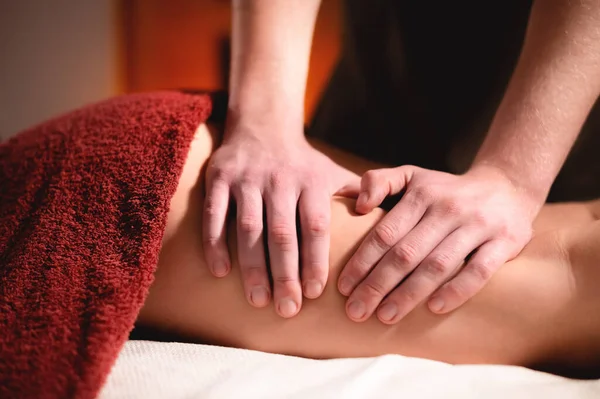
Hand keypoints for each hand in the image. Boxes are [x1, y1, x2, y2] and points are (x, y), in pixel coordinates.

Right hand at [203, 126, 357, 317]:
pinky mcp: (219, 179)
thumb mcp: (332, 172)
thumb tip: (388, 221)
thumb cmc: (302, 162)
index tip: (314, 293)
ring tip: (258, 300)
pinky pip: (214, 215)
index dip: (314, 260)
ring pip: (248, 228)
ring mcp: (247, 179)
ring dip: (252, 267)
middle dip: (284, 274)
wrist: (262, 125)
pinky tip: (220, 272)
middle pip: (281, 233)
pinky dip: (214, 243)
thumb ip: (358, 195)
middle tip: (286, 309)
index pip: (315, 226)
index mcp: (310, 181)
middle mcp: (279, 180)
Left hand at [338, 165, 538, 323]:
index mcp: (421, 194)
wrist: (506, 186)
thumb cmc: (446, 189)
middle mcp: (447, 208)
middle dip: (377, 285)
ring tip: (386, 316)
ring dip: (409, 294)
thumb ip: (379, 181)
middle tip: (357, 311)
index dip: (362, 261)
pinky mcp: (504, 241)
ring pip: (437, 265)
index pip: (385, 233)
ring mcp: (477, 225)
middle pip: (406, 253)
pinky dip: (457, 290)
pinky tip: (434, 308)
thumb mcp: (412, 175)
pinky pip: (479, 270)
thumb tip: (352, 201)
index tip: (344, 288)